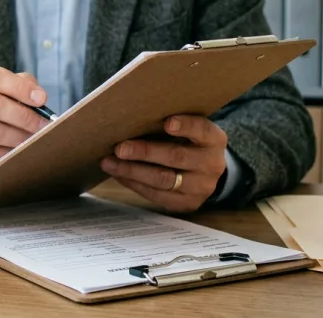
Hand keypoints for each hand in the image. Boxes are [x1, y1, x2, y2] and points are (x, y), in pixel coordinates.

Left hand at [101, 115, 227, 212]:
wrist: (205, 172)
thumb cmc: (186, 142)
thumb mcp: (187, 130)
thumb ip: (168, 124)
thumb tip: (129, 119)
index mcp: (213, 140)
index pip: (202, 130)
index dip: (186, 126)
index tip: (167, 123)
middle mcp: (211, 164)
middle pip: (176, 157)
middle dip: (144, 152)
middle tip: (120, 148)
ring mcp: (201, 187)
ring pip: (163, 180)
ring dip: (132, 171)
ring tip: (109, 163)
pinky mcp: (187, 203)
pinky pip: (156, 195)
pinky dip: (134, 183)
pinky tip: (118, 174)